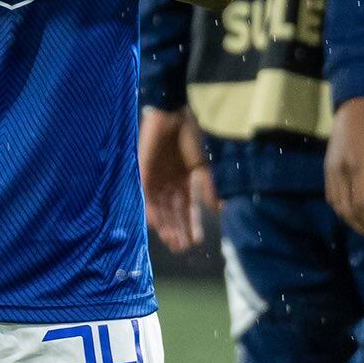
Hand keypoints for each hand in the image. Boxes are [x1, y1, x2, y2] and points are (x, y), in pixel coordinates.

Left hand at [139, 107, 217, 252]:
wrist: (173, 114)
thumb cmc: (189, 136)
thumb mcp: (201, 166)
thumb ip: (208, 187)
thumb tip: (220, 209)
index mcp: (183, 181)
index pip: (187, 208)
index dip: (192, 225)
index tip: (197, 241)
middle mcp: (168, 184)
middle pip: (172, 213)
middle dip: (177, 230)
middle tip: (181, 248)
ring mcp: (155, 179)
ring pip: (160, 209)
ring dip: (166, 226)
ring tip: (173, 241)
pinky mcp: (143, 173)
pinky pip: (146, 197)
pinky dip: (152, 211)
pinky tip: (158, 225)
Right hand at [324, 97, 363, 243]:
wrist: (355, 106)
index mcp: (358, 166)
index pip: (362, 204)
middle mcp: (340, 170)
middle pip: (347, 209)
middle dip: (363, 227)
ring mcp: (331, 169)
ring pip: (337, 205)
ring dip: (352, 221)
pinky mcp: (327, 168)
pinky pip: (331, 196)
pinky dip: (342, 209)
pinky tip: (355, 213)